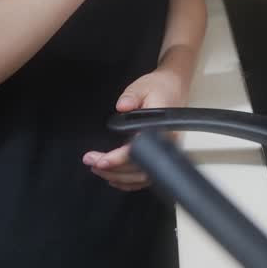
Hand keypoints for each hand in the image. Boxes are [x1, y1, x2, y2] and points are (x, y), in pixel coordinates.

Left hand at [83, 65, 188, 191]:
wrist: (175, 87)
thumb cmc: (160, 87)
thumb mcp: (143, 86)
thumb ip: (131, 96)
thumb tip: (122, 106)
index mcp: (160, 128)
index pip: (139, 150)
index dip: (118, 159)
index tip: (101, 160)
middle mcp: (165, 144)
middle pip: (137, 168)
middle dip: (111, 169)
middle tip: (91, 161)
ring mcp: (164, 153)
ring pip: (141, 177)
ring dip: (117, 177)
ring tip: (97, 168)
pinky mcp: (161, 156)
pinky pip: (146, 177)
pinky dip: (129, 182)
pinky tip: (115, 178)